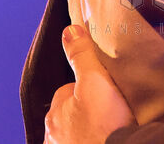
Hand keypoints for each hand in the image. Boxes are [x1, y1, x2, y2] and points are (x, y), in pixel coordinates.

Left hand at [44, 24, 136, 143]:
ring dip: (87, 129)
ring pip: (75, 133)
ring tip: (109, 128)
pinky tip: (105, 138)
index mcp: (54, 114)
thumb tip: (70, 31)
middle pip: (70, 114)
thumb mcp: (96, 82)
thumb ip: (82, 56)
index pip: (67, 92)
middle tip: (109, 112)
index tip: (104, 92)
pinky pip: (81, 143)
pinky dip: (89, 140)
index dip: (87, 88)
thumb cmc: (106, 126)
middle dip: (85, 111)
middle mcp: (53, 136)